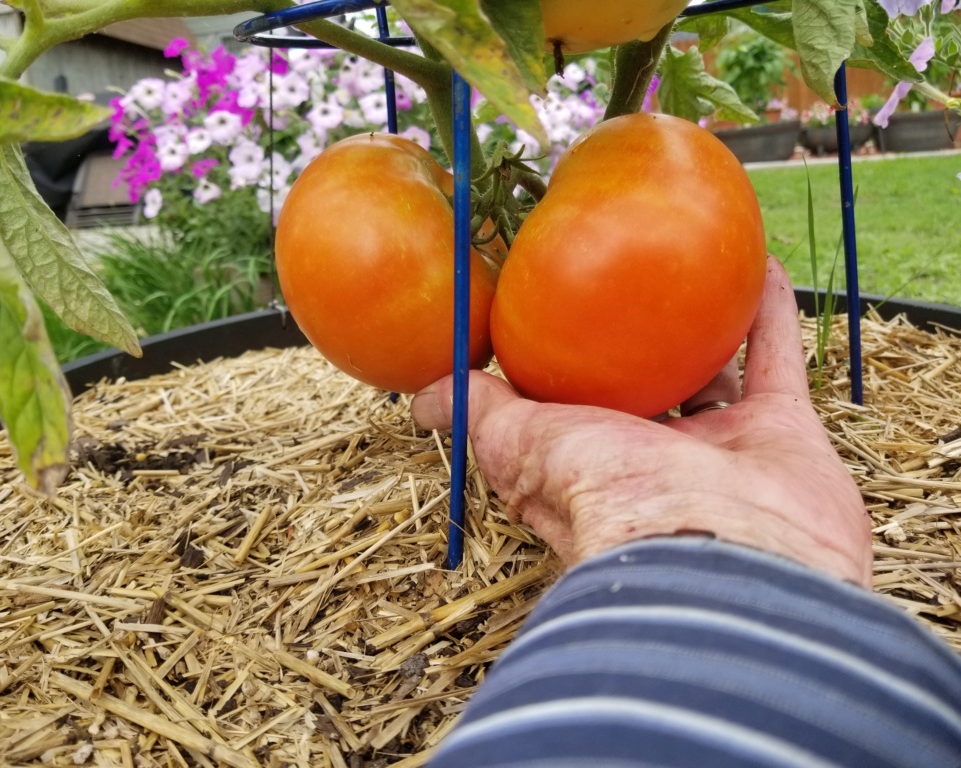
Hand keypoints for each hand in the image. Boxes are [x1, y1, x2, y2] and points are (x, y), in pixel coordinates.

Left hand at [412, 257, 871, 585]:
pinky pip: (777, 358)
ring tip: (695, 268)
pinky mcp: (783, 434)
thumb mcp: (525, 448)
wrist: (720, 557)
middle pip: (647, 390)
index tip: (555, 313)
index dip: (565, 366)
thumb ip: (482, 416)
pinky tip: (760, 264)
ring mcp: (724, 447)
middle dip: (638, 348)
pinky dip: (771, 311)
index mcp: (595, 463)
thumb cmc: (610, 503)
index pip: (574, 407)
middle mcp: (659, 459)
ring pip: (715, 370)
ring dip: (706, 322)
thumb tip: (418, 397)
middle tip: (628, 283)